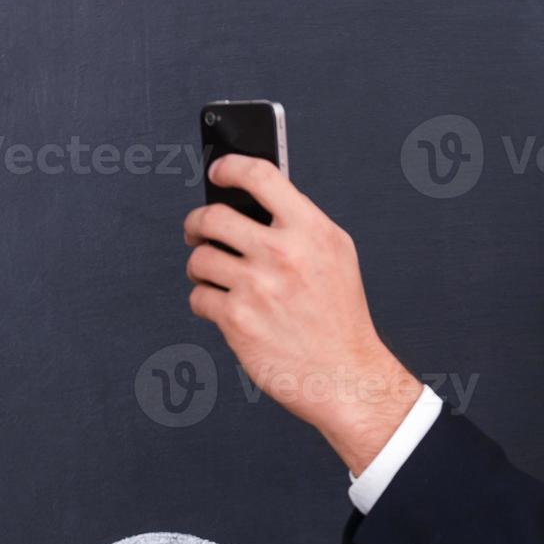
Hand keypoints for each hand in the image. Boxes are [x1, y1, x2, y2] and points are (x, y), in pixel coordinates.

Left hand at [183, 155, 421, 474]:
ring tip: (215, 278)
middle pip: (213, 216)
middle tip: (198, 232)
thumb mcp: (336, 257)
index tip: (218, 173)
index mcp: (312, 231)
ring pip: (199, 259)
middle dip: (197, 224)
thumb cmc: (341, 320)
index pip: (259, 176)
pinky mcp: (236, 319)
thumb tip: (254, 199)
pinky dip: (206, 302)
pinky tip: (225, 309)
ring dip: (201, 268)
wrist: (346, 376)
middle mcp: (284, 254)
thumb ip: (300, 225)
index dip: (229, 167)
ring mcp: (257, 287)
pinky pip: (198, 297)